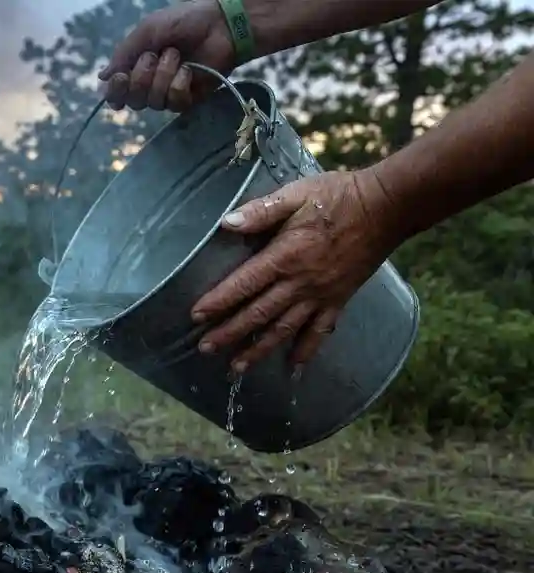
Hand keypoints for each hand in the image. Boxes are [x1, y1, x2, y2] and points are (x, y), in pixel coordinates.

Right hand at [98, 0, 235, 112]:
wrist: (218, 23)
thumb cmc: (182, 22)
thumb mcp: (146, 31)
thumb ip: (123, 54)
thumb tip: (102, 78)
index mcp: (135, 69)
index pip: (116, 94)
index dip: (116, 91)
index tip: (121, 77)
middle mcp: (149, 86)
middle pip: (132, 101)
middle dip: (141, 78)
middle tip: (153, 57)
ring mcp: (168, 94)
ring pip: (153, 102)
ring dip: (163, 75)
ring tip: (176, 56)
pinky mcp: (187, 100)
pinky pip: (174, 102)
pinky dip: (179, 83)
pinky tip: (188, 71)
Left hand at [190, 168, 402, 372]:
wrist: (386, 208)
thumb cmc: (338, 197)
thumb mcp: (296, 195)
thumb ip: (262, 211)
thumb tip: (227, 223)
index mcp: (286, 256)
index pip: (245, 284)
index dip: (220, 301)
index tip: (197, 316)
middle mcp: (301, 282)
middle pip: (259, 314)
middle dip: (230, 332)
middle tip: (205, 348)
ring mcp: (321, 295)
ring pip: (284, 329)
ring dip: (259, 350)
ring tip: (237, 367)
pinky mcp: (339, 300)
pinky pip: (320, 331)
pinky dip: (307, 350)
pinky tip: (294, 367)